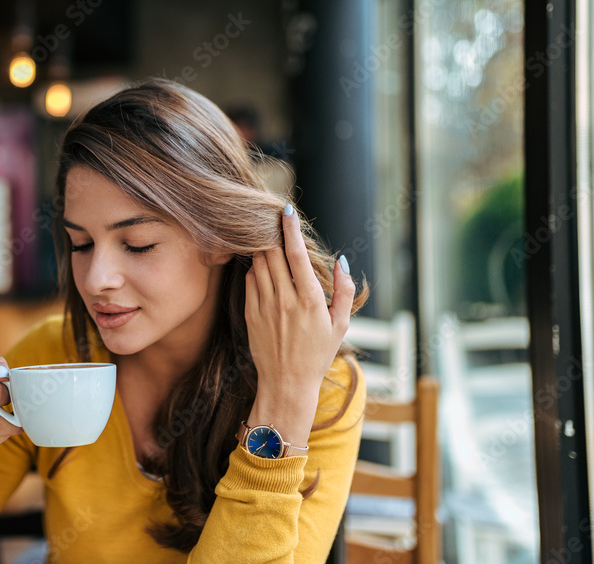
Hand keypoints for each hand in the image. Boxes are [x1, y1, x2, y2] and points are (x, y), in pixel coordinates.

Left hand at [244, 204, 355, 445]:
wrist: (286, 383)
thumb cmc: (317, 354)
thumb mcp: (341, 325)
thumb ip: (344, 291)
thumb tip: (342, 261)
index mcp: (309, 299)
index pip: (296, 254)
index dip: (290, 228)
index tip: (287, 210)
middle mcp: (284, 299)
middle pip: (271, 253)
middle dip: (272, 232)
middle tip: (275, 222)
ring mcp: (264, 306)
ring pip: (257, 263)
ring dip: (262, 248)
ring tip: (269, 241)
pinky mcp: (250, 313)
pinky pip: (249, 280)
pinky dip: (255, 268)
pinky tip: (262, 267)